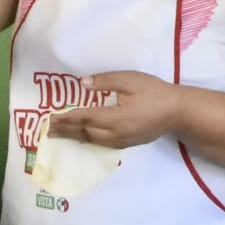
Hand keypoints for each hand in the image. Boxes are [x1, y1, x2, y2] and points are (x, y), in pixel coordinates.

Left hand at [47, 71, 180, 149]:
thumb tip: (83, 84)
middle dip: (65, 130)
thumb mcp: (130, 80)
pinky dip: (88, 140)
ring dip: (74, 137)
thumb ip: (105, 82)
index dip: (66, 117)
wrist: (178, 111)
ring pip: (92, 140)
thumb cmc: (154, 92)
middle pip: (85, 133)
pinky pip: (102, 144)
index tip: (51, 117)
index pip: (84, 118)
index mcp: (115, 117)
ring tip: (59, 135)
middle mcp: (116, 133)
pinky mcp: (128, 143)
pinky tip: (82, 138)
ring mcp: (122, 140)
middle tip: (47, 130)